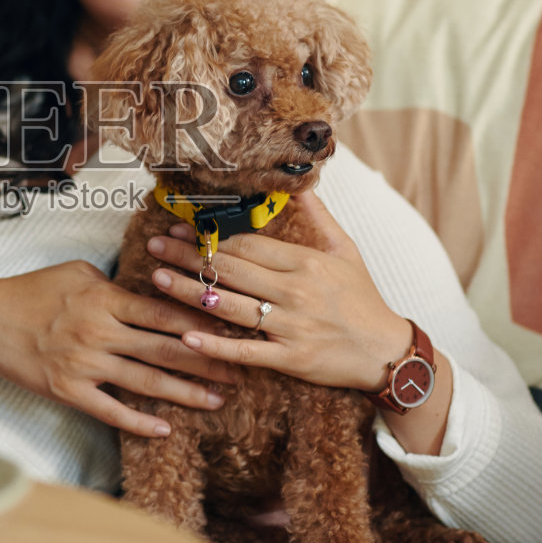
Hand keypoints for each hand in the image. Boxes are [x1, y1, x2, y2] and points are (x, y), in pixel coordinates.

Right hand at [0, 260, 241, 438]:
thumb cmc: (33, 290)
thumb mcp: (78, 272)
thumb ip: (117, 283)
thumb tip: (152, 287)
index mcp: (105, 300)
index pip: (164, 312)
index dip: (201, 323)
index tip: (231, 329)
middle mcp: (100, 333)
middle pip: (165, 350)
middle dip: (208, 361)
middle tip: (242, 370)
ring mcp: (85, 365)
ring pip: (146, 382)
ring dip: (185, 392)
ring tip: (217, 400)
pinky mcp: (69, 391)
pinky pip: (111, 411)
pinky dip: (139, 422)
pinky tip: (165, 429)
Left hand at [144, 191, 411, 389]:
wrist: (386, 352)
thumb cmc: (363, 299)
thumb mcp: (346, 250)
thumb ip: (320, 216)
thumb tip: (301, 183)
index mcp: (305, 263)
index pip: (248, 244)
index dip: (211, 235)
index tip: (181, 227)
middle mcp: (295, 292)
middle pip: (232, 270)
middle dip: (189, 256)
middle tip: (155, 246)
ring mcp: (291, 327)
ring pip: (231, 306)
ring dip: (190, 292)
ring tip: (157, 278)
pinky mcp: (290, 359)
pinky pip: (246, 352)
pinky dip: (215, 346)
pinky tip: (186, 337)